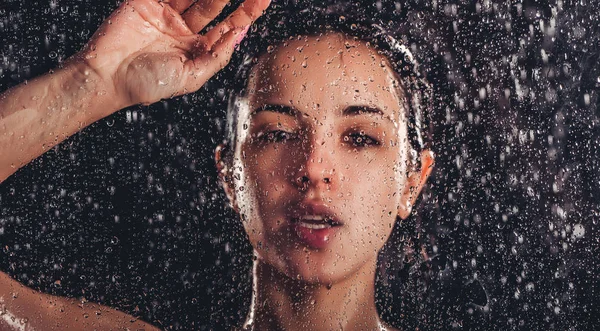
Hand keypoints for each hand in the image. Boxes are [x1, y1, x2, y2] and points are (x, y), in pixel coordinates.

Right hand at [76, 0, 269, 108]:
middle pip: (215, 3)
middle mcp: (184, 29)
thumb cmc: (146, 85)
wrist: (106, 78)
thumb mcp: (191, 77)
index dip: (248, 11)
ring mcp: (165, 13)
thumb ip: (216, 56)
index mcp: (197, 49)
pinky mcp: (145, 1)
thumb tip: (240, 33)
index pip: (229, 25)